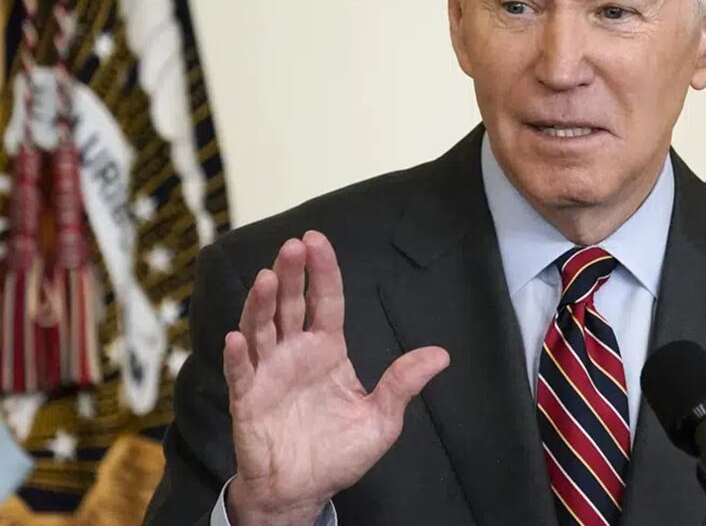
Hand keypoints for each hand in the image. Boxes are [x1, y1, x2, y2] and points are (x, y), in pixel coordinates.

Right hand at [222, 230, 448, 525]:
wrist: (304, 492)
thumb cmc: (339, 453)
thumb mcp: (382, 418)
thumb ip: (403, 384)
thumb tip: (441, 355)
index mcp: (327, 350)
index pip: (324, 301)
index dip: (322, 271)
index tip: (316, 240)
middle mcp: (295, 353)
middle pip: (290, 304)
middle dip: (290, 275)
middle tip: (293, 246)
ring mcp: (268, 374)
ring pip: (261, 329)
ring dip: (261, 304)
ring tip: (266, 278)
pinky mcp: (247, 401)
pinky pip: (241, 374)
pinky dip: (238, 356)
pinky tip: (238, 337)